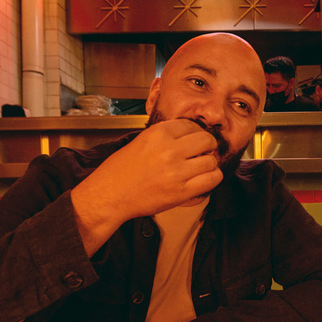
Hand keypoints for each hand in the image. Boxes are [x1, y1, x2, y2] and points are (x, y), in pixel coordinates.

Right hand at [71, 120, 222, 255]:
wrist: (109, 195)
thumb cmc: (120, 170)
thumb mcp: (141, 141)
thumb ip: (165, 136)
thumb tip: (189, 135)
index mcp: (158, 133)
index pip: (191, 125)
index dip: (196, 133)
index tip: (195, 139)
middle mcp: (169, 150)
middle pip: (206, 140)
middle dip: (208, 145)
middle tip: (203, 152)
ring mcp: (177, 171)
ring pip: (211, 160)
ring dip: (209, 164)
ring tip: (201, 168)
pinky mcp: (181, 192)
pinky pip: (211, 180)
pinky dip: (212, 178)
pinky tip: (203, 179)